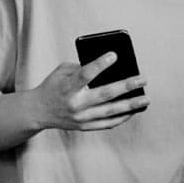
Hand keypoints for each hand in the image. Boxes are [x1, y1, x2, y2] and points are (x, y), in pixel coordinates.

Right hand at [31, 54, 148, 131]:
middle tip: (142, 79)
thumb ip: (82, 68)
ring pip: (110, 111)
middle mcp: (75, 104)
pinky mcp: (85, 127)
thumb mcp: (62, 71)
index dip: (99, 65)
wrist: (38, 112)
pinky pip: (108, 123)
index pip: (85, 75)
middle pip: (104, 94)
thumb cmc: (53, 86)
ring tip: (145, 98)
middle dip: (126, 86)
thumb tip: (111, 68)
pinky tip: (134, 111)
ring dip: (130, 105)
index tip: (114, 55)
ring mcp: (81, 118)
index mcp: (67, 87)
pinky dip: (122, 117)